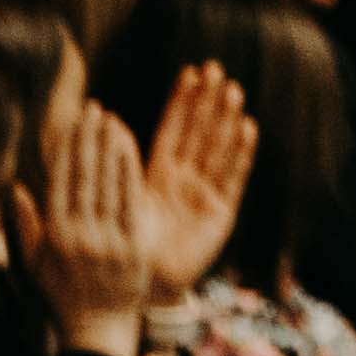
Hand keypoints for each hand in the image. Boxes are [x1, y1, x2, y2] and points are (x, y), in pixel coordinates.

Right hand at [15, 98, 154, 342]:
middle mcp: (80, 236)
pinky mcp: (134, 246)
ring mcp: (108, 241)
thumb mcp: (35, 263)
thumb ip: (26, 225)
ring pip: (108, 185)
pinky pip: (132, 202)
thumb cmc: (62, 294)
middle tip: (92, 109)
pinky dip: (130, 173)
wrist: (98, 330)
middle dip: (88, 140)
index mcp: (54, 237)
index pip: (60, 183)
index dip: (66, 150)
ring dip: (109, 149)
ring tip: (110, 119)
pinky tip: (130, 148)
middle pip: (84, 178)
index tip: (70, 123)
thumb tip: (16, 187)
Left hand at [128, 63, 257, 296]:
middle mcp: (184, 179)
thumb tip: (108, 122)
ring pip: (218, 148)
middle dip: (207, 102)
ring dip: (225, 120)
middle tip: (216, 69)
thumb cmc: (123, 247)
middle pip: (200, 132)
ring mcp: (205, 194)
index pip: (173, 129)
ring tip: (232, 91)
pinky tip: (247, 128)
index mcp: (158, 174)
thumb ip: (112, 167)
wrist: (144, 286)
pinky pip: (234, 177)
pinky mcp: (221, 213)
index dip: (182, 101)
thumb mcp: (115, 200)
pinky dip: (241, 153)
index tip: (191, 72)